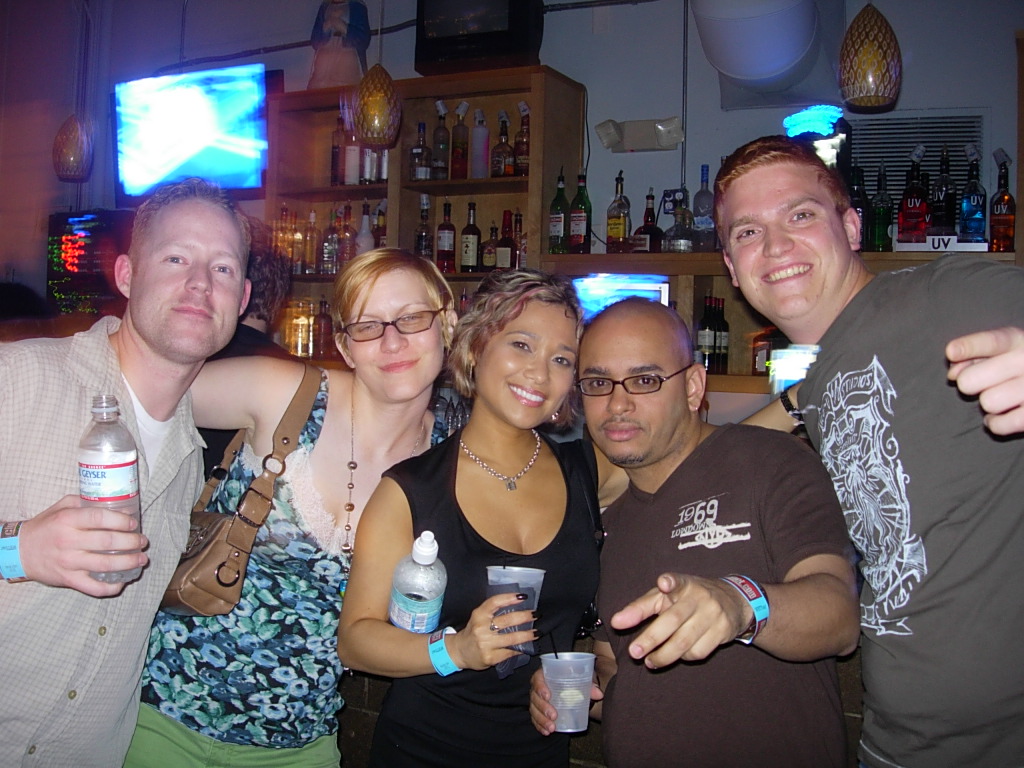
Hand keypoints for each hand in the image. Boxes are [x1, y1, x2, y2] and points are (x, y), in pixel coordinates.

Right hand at [17, 495, 148, 596]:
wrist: (19, 551)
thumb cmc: (45, 526)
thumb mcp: (62, 507)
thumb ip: (86, 503)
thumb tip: (116, 503)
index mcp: (68, 520)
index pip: (100, 518)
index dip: (121, 520)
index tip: (134, 524)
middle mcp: (69, 541)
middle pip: (108, 542)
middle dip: (132, 542)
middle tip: (143, 541)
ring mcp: (69, 562)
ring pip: (106, 564)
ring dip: (129, 563)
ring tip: (142, 559)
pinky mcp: (68, 580)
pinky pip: (93, 587)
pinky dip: (111, 587)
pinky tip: (122, 582)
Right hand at [447, 592, 536, 670]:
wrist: (459, 651)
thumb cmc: (473, 631)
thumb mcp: (479, 617)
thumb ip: (494, 611)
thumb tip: (518, 604)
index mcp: (479, 614)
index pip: (495, 602)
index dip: (510, 598)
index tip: (523, 596)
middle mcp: (481, 628)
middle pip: (507, 620)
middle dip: (525, 617)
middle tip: (536, 614)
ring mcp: (486, 644)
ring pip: (512, 638)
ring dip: (527, 635)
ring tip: (537, 632)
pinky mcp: (490, 657)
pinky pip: (510, 652)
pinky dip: (521, 649)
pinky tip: (527, 646)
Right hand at [530, 667, 602, 735]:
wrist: (571, 687)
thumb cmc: (574, 680)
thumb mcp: (582, 679)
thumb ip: (590, 685)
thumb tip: (599, 694)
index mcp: (545, 675)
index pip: (538, 679)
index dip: (540, 687)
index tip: (548, 696)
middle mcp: (538, 687)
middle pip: (535, 697)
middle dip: (543, 708)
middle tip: (554, 716)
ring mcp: (537, 700)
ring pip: (534, 710)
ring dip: (541, 720)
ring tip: (552, 728)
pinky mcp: (538, 711)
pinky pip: (535, 719)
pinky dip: (540, 726)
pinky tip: (547, 732)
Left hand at [609, 573, 748, 668]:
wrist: (733, 601)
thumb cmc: (689, 599)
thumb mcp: (667, 596)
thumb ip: (641, 607)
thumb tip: (616, 622)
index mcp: (683, 584)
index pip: (676, 581)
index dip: (670, 582)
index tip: (663, 583)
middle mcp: (699, 597)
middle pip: (673, 621)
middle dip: (651, 638)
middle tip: (634, 652)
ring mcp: (713, 615)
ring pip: (685, 641)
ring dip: (664, 656)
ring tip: (650, 661)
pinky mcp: (723, 631)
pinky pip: (698, 651)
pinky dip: (684, 657)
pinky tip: (678, 655)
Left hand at [947, 327, 1023, 434]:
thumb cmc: (1016, 368)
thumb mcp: (1000, 353)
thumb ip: (972, 356)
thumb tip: (952, 374)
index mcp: (1019, 341)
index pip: (993, 342)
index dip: (970, 347)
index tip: (951, 352)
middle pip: (972, 379)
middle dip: (968, 383)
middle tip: (980, 383)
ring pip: (987, 403)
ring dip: (988, 403)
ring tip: (1001, 397)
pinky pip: (999, 424)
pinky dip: (995, 423)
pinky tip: (1000, 415)